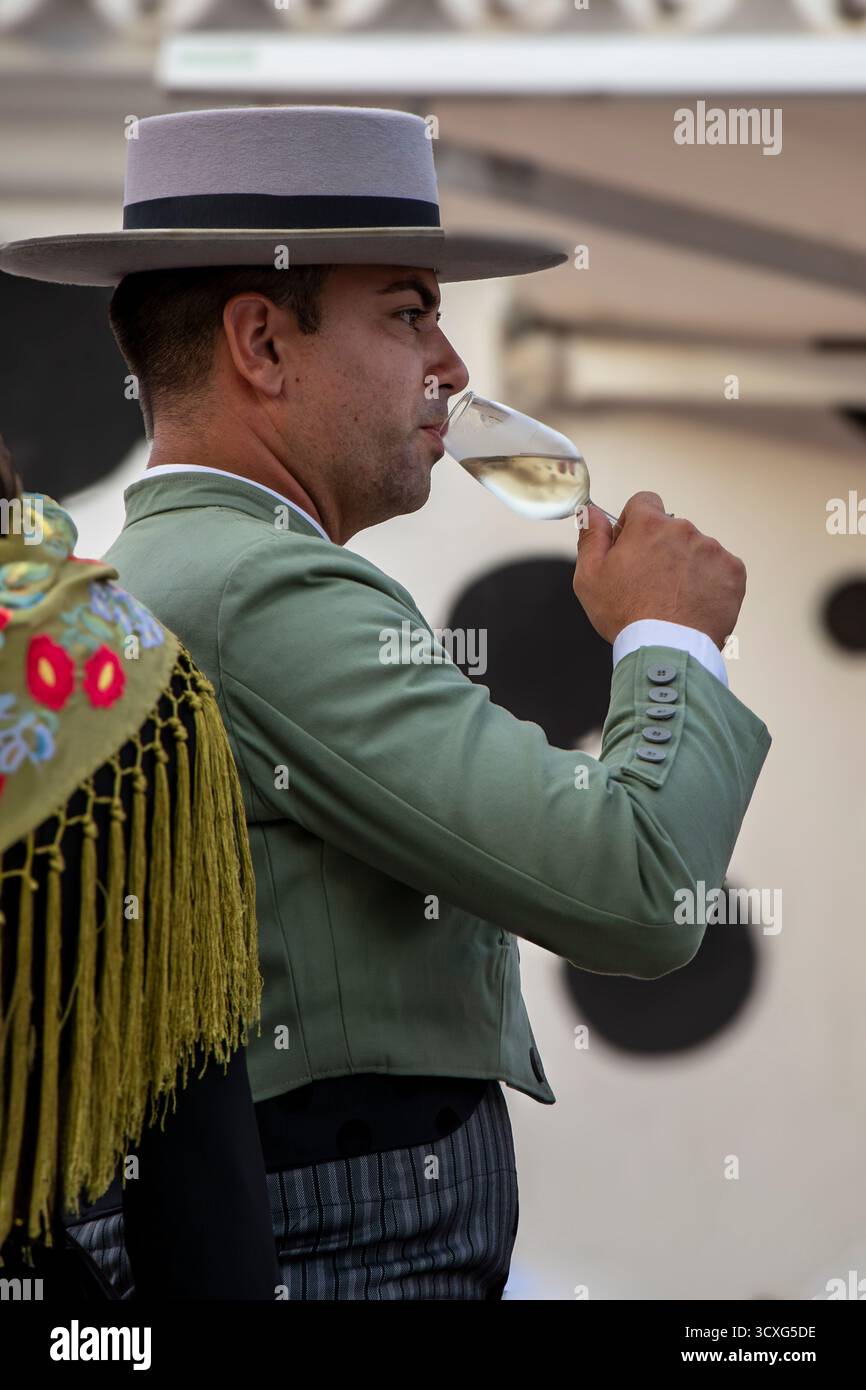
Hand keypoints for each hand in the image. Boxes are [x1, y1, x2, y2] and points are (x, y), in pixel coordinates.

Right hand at [572, 492, 745, 650]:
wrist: (667, 649)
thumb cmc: (625, 615)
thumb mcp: (590, 577)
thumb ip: (591, 537)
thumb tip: (590, 511)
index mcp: (649, 526)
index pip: (644, 501)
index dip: (635, 523)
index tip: (633, 546)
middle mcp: (684, 530)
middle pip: (671, 530)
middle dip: (662, 549)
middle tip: (651, 584)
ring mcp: (712, 550)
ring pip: (697, 550)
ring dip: (686, 566)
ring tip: (674, 600)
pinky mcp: (733, 572)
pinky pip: (720, 570)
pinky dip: (709, 583)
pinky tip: (694, 604)